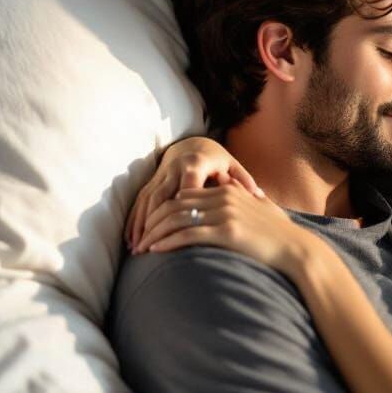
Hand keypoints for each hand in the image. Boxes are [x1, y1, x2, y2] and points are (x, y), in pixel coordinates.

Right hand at [126, 137, 261, 251]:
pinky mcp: (152, 181)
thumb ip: (244, 180)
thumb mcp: (233, 166)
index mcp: (197, 163)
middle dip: (156, 222)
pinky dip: (135, 219)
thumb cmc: (218, 161)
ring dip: (141, 225)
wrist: (194, 144)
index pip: (190, 186)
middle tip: (151, 246)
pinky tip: (131, 238)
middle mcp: (175, 167)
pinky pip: (140, 201)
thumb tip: (260, 194)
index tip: (185, 229)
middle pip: (164, 196)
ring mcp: (161, 174)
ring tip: (138, 248)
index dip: (186, 206)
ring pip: (149, 201)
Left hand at [134, 179, 303, 273]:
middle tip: (138, 238)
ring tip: (141, 247)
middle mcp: (224, 198)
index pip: (185, 195)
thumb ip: (247, 202)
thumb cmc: (280, 235)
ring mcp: (225, 214)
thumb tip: (241, 202)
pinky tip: (156, 250)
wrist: (296, 249)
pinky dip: (168, 242)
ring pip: (178, 219)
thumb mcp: (261, 211)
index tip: (149, 225)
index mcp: (229, 191)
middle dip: (152, 222)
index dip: (163, 210)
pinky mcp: (226, 232)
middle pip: (176, 205)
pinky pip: (188, 234)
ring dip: (155, 234)